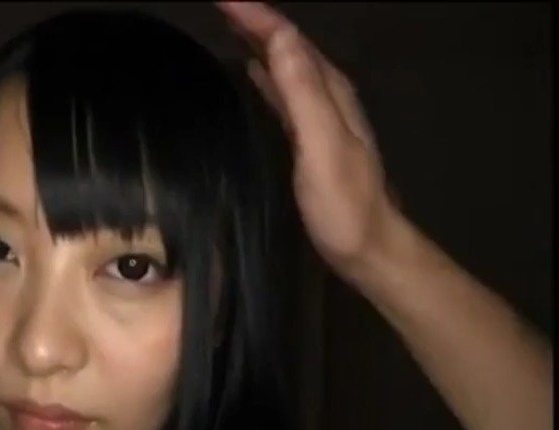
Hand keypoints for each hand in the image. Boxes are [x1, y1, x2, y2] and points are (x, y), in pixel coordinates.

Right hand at [217, 2, 398, 278]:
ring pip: (285, 64)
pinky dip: (264, 72)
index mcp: (329, 92)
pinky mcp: (309, 136)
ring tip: (227, 24)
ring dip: (258, 40)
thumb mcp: (323, 147)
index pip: (288, 39)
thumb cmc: (344, 205)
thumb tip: (281, 40)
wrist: (369, 248)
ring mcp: (320, 116)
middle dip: (254, 20)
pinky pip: (283, 90)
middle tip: (219, 5)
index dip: (255, 15)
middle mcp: (327, 95)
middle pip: (287, 45)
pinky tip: (250, 72)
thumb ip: (304, 94)